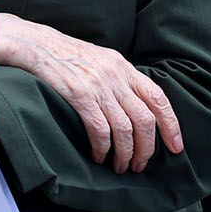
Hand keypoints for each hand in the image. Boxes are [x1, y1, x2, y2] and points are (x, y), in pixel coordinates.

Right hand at [0, 15, 181, 172]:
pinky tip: (98, 156)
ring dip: (125, 154)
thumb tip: (134, 108)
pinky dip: (103, 148)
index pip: (158, 98)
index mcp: (123, 66)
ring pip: (124, 129)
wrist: (35, 44)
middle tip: (140, 165)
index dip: (171, 126)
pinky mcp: (79, 95)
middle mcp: (115, 76)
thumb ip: (118, 79)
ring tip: (120, 167)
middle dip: (146, 148)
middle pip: (144, 119)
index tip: (175, 148)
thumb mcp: (100, 59)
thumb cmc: (65, 55)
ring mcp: (98, 85)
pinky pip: (100, 130)